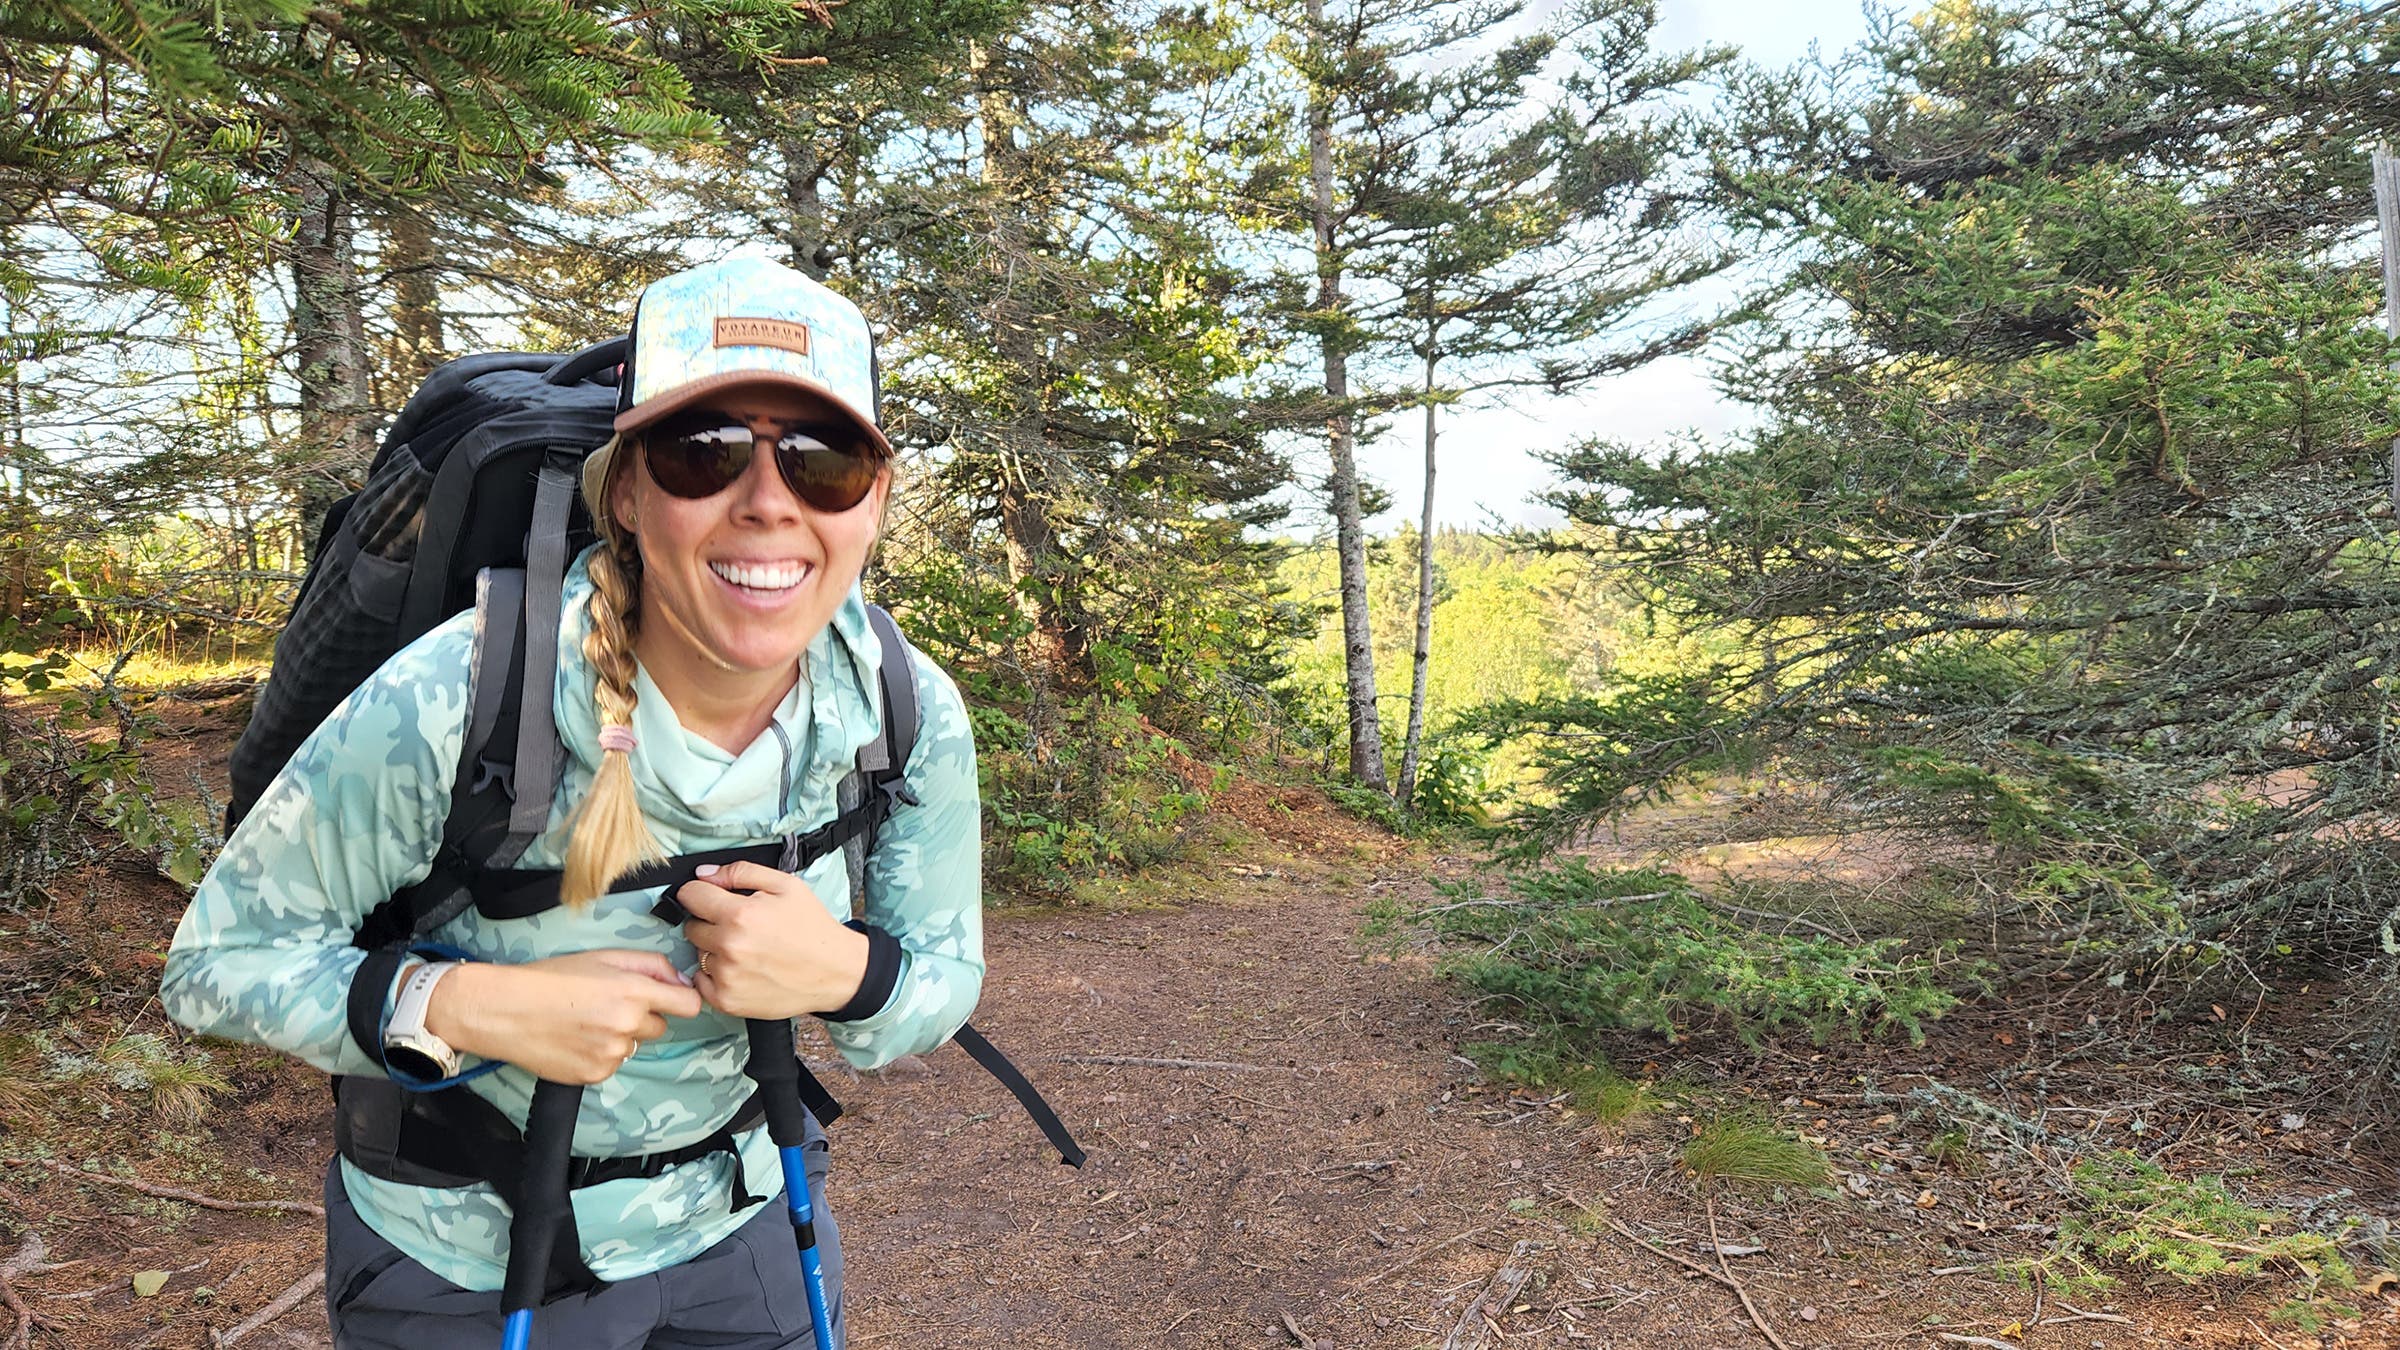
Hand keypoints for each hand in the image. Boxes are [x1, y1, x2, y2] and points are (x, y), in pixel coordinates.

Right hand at [423, 950, 702, 1084]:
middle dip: (643, 1017)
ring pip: (634, 1046)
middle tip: (609, 1006)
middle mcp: (627, 1025)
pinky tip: (575, 1040)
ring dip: (620, 1036)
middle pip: (660, 1027)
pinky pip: (612, 1064)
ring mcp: (612, 1053)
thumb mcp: (603, 956)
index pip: (689, 1005)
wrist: (504, 1010)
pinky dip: (600, 1055)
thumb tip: (680, 980)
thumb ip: (649, 964)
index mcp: (633, 991)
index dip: (681, 1000)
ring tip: (585, 1022)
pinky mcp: (595, 1074)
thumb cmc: (550, 978)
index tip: (670, 999)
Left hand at [675, 861, 869, 1019]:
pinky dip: (715, 975)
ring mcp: (726, 977)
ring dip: (714, 949)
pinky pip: (701, 982)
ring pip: (698, 954)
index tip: (710, 897)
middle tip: (738, 925)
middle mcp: (729, 947)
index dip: (700, 892)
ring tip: (745, 949)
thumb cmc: (812, 928)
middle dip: (709, 921)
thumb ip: (741, 872)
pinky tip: (740, 969)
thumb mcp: (786, 885)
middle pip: (690, 926)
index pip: (690, 895)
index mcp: (740, 915)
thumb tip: (705, 874)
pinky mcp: (728, 1001)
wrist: (835, 972)